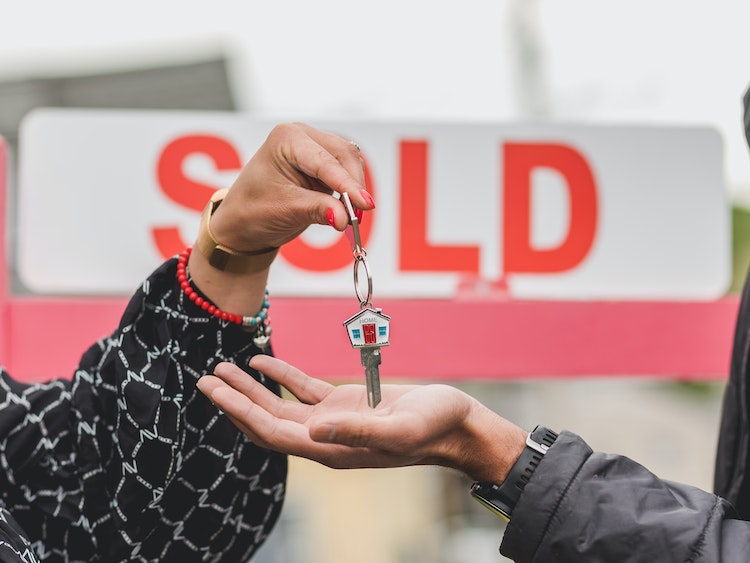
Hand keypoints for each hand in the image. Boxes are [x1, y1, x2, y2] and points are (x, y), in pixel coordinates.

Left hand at [196, 355, 526, 482]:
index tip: (214, 392)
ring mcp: (333, 421)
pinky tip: (262, 362)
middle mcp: (325, 437)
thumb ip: (360, 433)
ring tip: (222, 369)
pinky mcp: (344, 404)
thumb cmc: (437, 427)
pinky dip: (281, 376)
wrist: (457, 425)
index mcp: (332, 448)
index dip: (240, 413)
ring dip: (251, 389)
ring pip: (280, 406)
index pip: (272, 433)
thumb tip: (312, 433)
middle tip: (205, 378)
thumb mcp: (402, 428)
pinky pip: (303, 390)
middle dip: (234, 401)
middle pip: (266, 421)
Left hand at [211, 122, 373, 252]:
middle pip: (344, 155)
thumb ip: (318, 210)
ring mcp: (314, 147)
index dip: (347, 184)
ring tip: (351, 215)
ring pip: (350, 162)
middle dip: (353, 185)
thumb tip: (345, 218)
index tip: (365, 204)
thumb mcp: (285, 210)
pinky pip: (347, 172)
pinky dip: (350, 190)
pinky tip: (347, 208)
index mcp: (286, 139)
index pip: (325, 161)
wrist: (243, 220)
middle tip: (359, 215)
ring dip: (354, 188)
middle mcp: (302, 136)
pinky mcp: (323, 163)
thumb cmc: (253, 210)